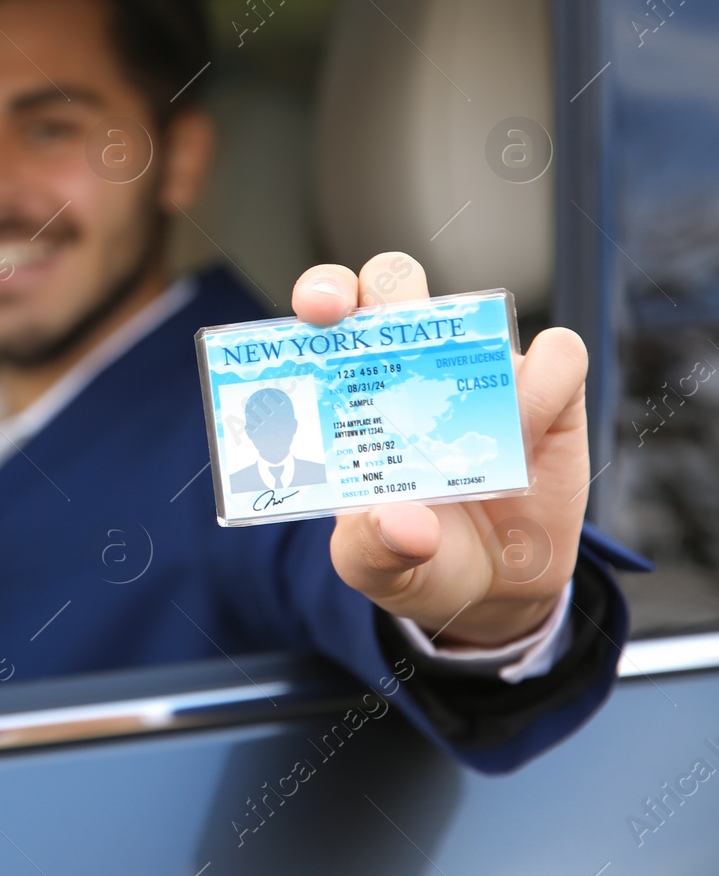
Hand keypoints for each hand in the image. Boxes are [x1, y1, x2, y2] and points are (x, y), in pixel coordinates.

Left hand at [292, 252, 585, 646]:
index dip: (322, 296)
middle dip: (374, 285)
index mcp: (352, 393)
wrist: (493, 590)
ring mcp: (480, 374)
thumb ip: (374, 549)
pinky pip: (559, 357)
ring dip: (471, 343)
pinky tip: (530, 429)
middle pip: (393, 286)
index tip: (316, 312)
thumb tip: (403, 525)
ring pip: (475, 310)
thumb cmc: (413, 559)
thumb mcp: (375, 568)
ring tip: (475, 411)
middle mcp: (413, 367)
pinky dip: (546, 381)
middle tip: (362, 318)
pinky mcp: (549, 395)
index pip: (331, 320)